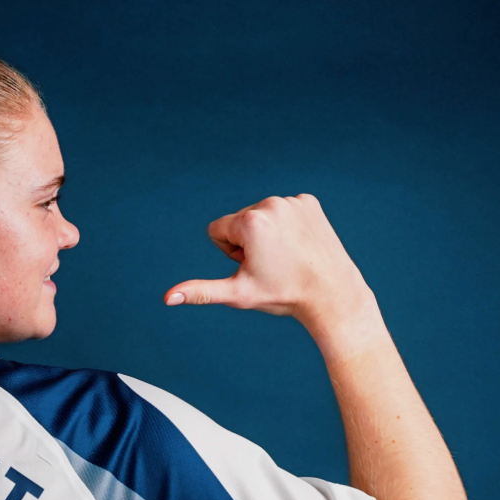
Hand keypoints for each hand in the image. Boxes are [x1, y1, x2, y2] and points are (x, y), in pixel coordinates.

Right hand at [164, 194, 376, 335]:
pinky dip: (288, 227)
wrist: (332, 293)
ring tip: (288, 256)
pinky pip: (284, 211)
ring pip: (262, 216)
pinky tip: (300, 244)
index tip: (253, 266)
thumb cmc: (282, 295)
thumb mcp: (238, 293)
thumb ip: (200, 291)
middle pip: (239, 221)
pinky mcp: (309, 202)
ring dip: (268, 234)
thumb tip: (167, 298)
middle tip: (273, 264)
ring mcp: (292, 201)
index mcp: (250, 222)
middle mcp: (270, 204)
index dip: (230, 253)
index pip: (217, 230)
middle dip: (248, 242)